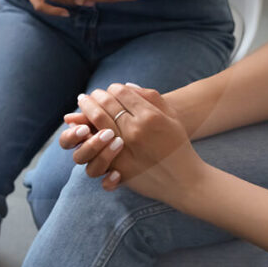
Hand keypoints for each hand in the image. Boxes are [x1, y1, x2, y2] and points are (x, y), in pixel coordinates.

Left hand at [71, 84, 205, 201]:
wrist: (183, 181)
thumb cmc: (178, 145)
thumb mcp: (172, 116)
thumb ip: (150, 97)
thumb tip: (125, 85)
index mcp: (150, 116)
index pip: (121, 93)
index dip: (112, 89)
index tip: (109, 90)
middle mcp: (135, 130)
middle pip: (106, 105)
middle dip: (95, 97)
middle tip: (89, 95)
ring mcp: (124, 149)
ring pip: (98, 121)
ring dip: (87, 110)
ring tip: (84, 105)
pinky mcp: (117, 165)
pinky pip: (96, 145)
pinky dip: (88, 132)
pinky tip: (86, 126)